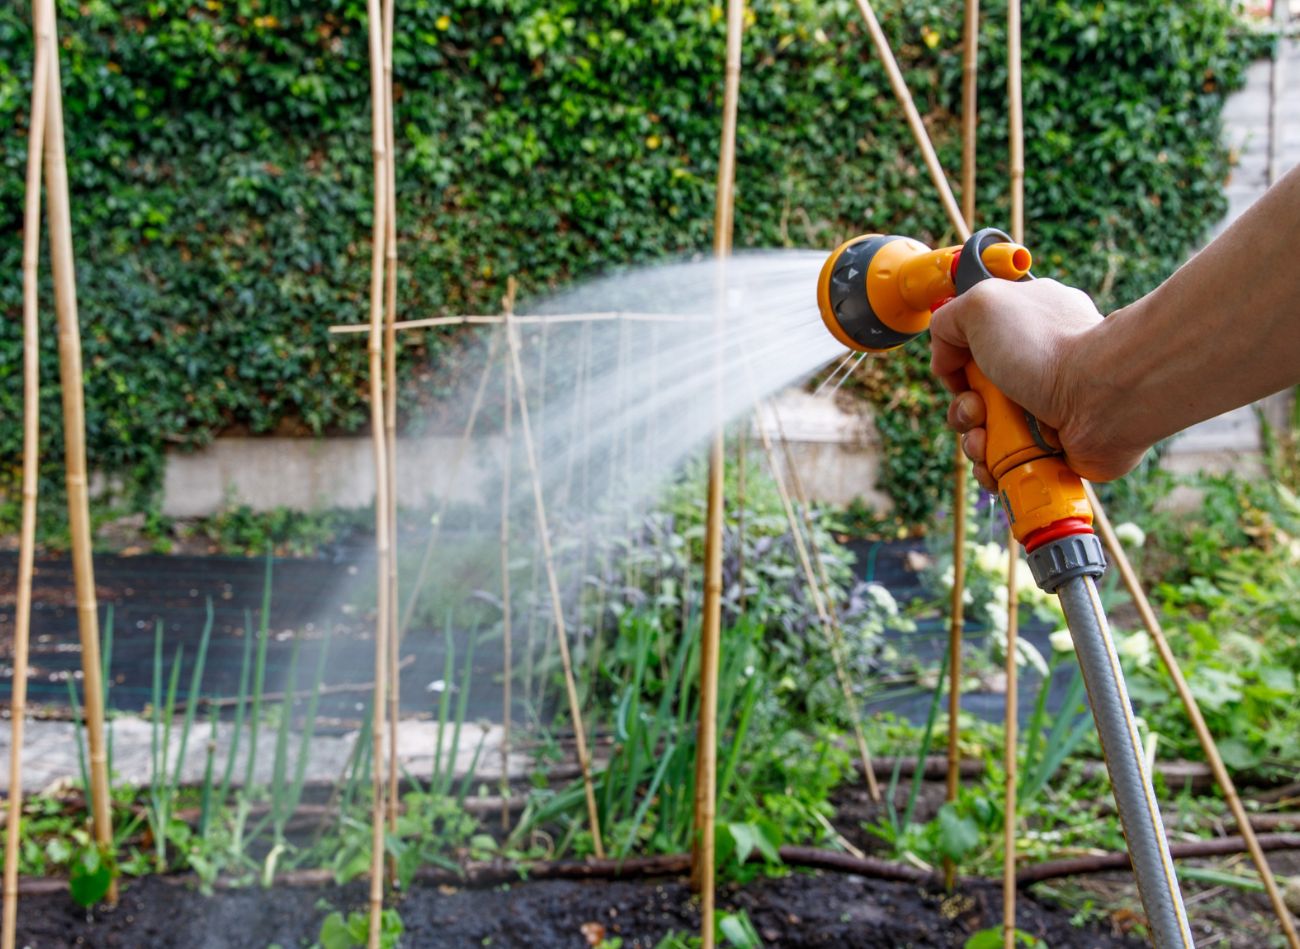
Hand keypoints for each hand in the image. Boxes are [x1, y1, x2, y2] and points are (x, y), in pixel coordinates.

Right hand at [928, 277, 1145, 488]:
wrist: (1102, 398)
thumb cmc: (1049, 348)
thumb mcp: (983, 305)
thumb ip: (948, 319)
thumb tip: (946, 359)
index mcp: (1025, 326)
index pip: (974, 345)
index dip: (957, 361)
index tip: (959, 368)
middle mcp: (1036, 368)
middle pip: (974, 396)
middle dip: (963, 408)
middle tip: (977, 408)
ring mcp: (1044, 410)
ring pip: (985, 433)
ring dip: (973, 441)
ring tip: (987, 437)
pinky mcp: (1051, 448)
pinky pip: (1005, 464)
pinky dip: (992, 467)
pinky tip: (997, 460)